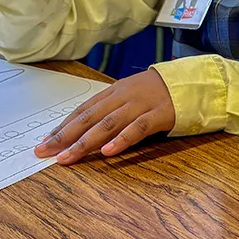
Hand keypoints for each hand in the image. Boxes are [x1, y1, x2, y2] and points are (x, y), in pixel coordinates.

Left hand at [34, 70, 175, 164]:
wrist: (193, 81)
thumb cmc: (159, 91)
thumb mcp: (131, 95)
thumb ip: (112, 109)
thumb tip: (86, 128)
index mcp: (114, 92)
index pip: (83, 110)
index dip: (63, 125)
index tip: (45, 141)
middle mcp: (123, 97)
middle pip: (89, 117)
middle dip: (65, 135)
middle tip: (45, 151)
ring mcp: (141, 105)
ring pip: (108, 124)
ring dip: (85, 142)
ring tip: (68, 156)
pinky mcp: (160, 115)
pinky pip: (138, 128)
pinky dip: (122, 139)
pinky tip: (108, 152)